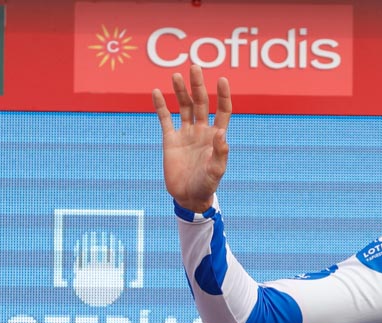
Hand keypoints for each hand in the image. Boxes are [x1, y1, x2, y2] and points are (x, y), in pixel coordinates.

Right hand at [152, 64, 231, 212]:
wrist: (188, 197)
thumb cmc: (207, 186)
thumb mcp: (216, 171)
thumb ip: (221, 153)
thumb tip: (222, 133)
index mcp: (215, 136)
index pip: (222, 110)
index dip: (223, 95)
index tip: (222, 79)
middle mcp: (201, 131)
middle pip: (201, 102)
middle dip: (198, 85)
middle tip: (194, 67)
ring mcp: (185, 134)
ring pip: (183, 106)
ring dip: (180, 91)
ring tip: (176, 75)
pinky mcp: (170, 140)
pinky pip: (165, 119)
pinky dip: (161, 106)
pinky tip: (157, 92)